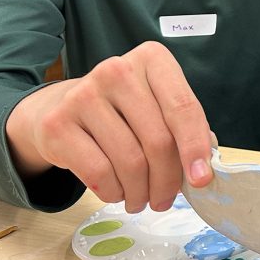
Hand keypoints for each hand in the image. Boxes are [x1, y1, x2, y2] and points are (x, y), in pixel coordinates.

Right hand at [5, 41, 213, 212]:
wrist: (63, 107)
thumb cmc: (125, 110)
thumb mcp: (158, 105)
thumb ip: (185, 129)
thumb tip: (202, 170)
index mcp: (152, 59)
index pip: (183, 107)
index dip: (195, 147)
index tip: (201, 180)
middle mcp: (117, 70)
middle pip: (158, 139)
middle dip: (168, 180)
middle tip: (166, 200)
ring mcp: (83, 94)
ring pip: (130, 161)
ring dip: (141, 192)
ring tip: (142, 200)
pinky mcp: (57, 123)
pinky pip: (98, 172)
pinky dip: (114, 192)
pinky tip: (118, 193)